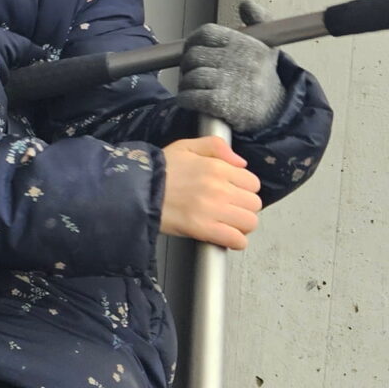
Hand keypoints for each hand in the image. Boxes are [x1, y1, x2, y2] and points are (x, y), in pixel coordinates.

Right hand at [158, 135, 261, 251]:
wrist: (134, 190)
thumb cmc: (158, 170)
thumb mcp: (186, 146)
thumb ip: (216, 146)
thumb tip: (241, 163)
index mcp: (217, 167)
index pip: (252, 183)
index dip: (244, 189)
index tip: (233, 193)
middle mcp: (219, 188)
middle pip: (254, 204)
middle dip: (244, 207)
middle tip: (229, 209)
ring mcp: (212, 209)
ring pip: (249, 222)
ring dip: (242, 225)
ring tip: (228, 224)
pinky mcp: (203, 229)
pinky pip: (236, 240)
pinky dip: (235, 241)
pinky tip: (226, 238)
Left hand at [174, 22, 286, 134]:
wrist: (274, 113)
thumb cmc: (263, 76)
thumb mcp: (267, 45)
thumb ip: (258, 21)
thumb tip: (246, 4)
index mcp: (246, 43)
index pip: (206, 33)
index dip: (193, 42)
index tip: (193, 51)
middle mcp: (239, 60)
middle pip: (193, 56)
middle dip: (188, 66)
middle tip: (192, 73)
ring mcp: (230, 82)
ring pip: (190, 77)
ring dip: (186, 84)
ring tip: (193, 88)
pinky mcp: (222, 104)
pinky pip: (190, 96)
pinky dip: (185, 99)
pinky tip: (190, 100)